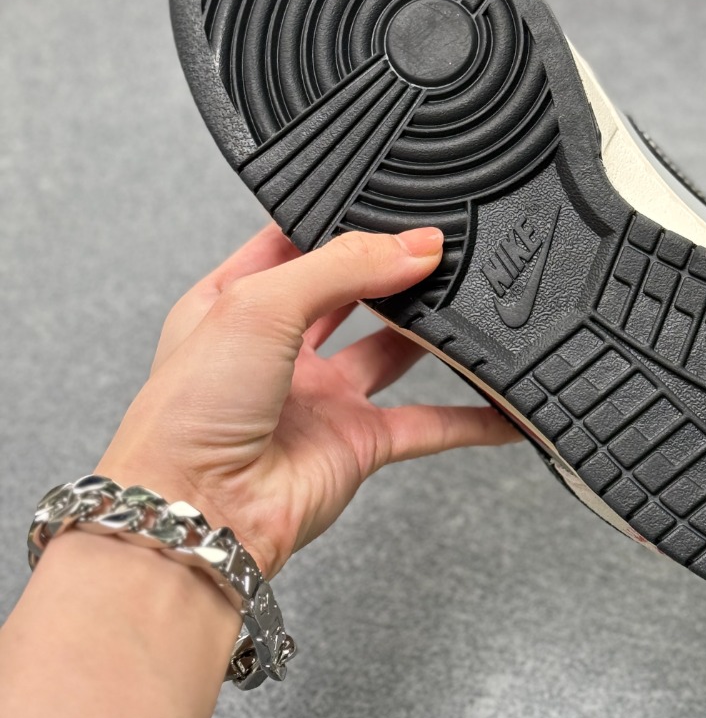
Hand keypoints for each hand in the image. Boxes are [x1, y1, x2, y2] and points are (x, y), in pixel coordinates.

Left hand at [98, 224, 519, 576]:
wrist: (200, 515)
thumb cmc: (189, 411)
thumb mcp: (260, 302)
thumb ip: (345, 265)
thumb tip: (417, 245)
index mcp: (234, 300)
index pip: (294, 241)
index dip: (339, 221)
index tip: (392, 201)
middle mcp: (278, 347)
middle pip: (353, 291)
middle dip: (394, 270)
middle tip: (441, 247)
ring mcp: (319, 397)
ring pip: (394, 352)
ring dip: (433, 331)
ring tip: (475, 298)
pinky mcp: (356, 445)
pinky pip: (428, 424)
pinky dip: (471, 417)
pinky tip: (504, 402)